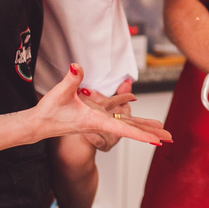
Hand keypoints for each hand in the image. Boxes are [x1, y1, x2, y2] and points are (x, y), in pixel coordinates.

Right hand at [35, 65, 169, 146]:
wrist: (38, 125)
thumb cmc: (48, 112)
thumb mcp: (60, 93)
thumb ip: (71, 79)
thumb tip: (77, 67)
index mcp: (95, 120)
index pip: (123, 128)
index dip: (141, 134)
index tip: (157, 140)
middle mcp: (100, 123)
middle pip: (130, 130)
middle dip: (150, 134)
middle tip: (170, 138)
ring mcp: (99, 121)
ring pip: (127, 125)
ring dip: (144, 127)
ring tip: (162, 131)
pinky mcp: (95, 117)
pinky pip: (118, 117)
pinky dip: (129, 114)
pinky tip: (134, 101)